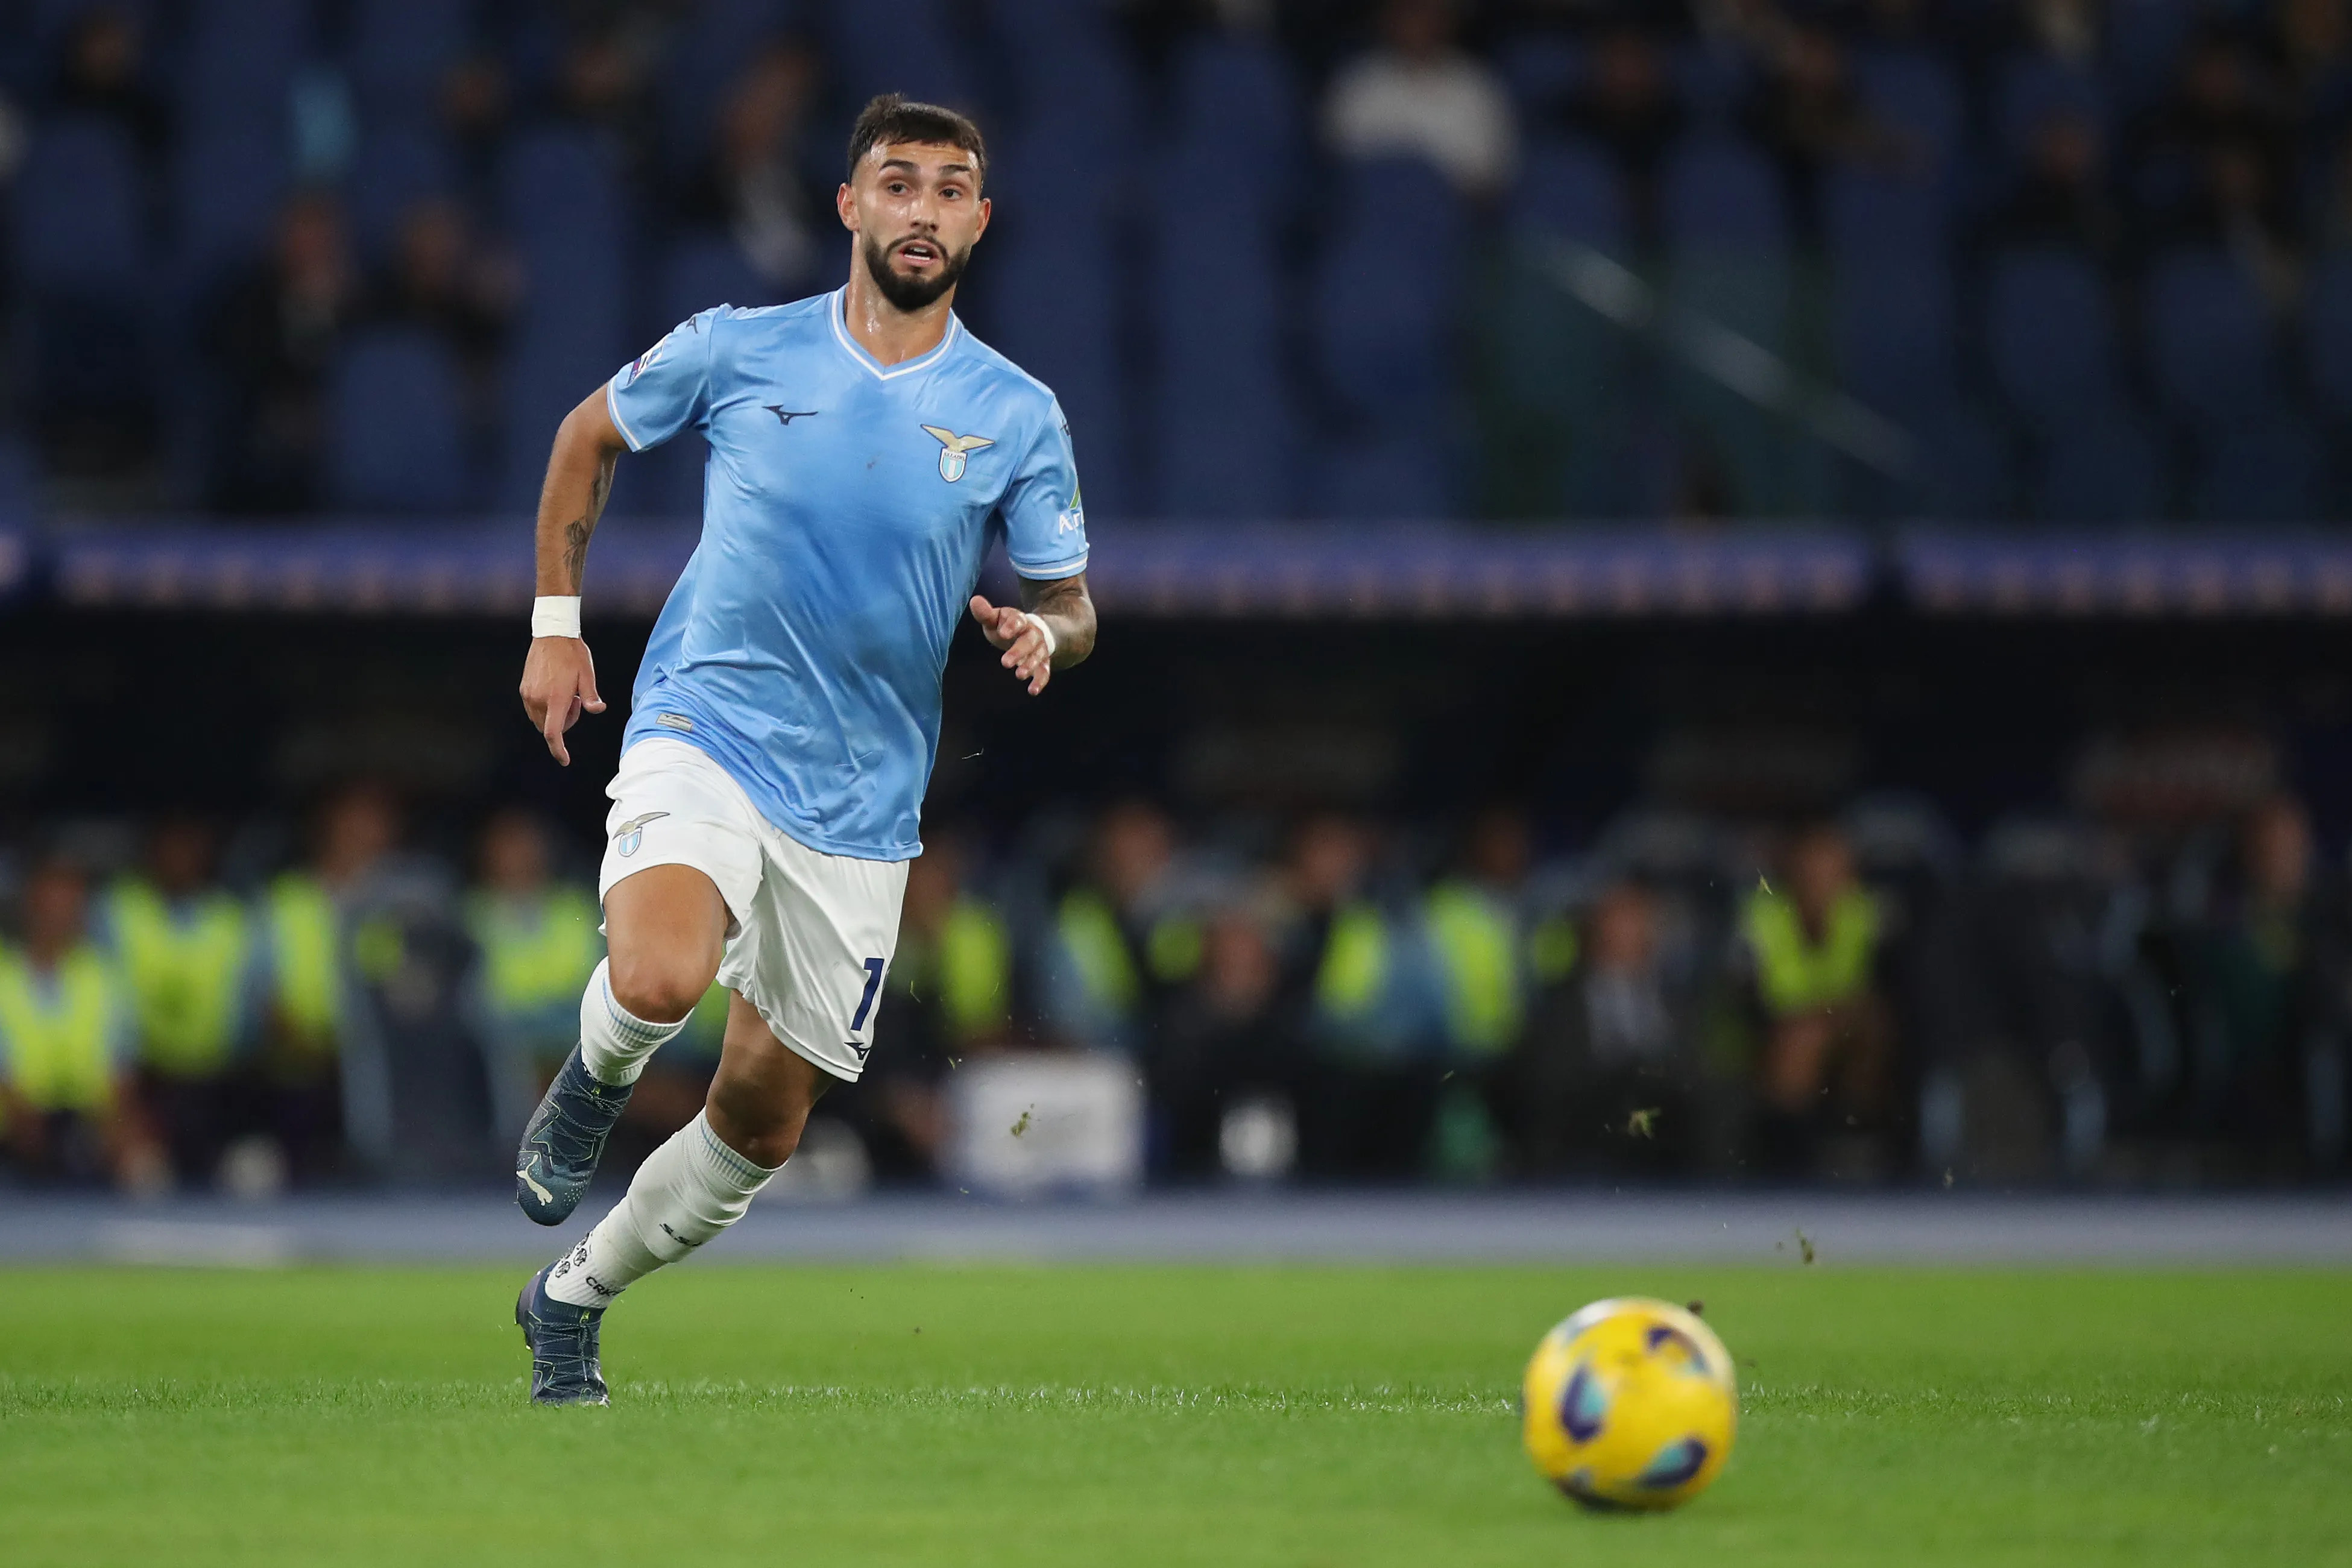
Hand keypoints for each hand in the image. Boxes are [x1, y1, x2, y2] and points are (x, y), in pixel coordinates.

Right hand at [519, 636, 605, 764]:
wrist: (552, 634)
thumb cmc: (573, 654)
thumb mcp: (588, 675)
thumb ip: (591, 697)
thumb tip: (598, 710)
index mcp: (556, 699)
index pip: (553, 733)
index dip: (558, 750)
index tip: (564, 760)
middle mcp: (538, 699)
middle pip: (548, 728)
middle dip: (563, 724)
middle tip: (576, 702)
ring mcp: (528, 694)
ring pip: (539, 720)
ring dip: (553, 716)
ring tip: (566, 694)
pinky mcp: (523, 688)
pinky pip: (533, 708)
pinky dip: (545, 708)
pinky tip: (556, 690)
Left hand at [969, 595, 1052, 694]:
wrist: (1031, 631)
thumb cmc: (1006, 626)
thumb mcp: (996, 618)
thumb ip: (985, 613)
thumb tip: (974, 601)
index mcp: (1019, 620)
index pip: (1018, 620)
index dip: (1012, 626)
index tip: (1003, 633)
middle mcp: (1032, 633)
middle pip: (1029, 640)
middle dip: (1018, 651)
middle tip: (1005, 662)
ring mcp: (1039, 648)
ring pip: (1038, 656)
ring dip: (1030, 666)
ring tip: (1019, 675)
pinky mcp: (1042, 662)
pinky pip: (1044, 671)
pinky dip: (1040, 681)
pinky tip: (1032, 691)